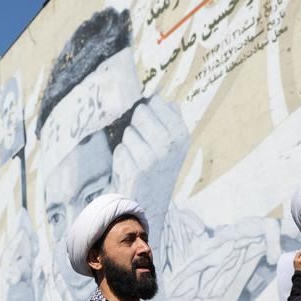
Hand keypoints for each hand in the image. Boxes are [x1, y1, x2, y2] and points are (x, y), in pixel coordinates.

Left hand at [112, 97, 187, 217]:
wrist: (152, 204)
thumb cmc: (160, 169)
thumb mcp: (174, 144)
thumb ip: (170, 117)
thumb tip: (156, 95)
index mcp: (181, 134)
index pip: (155, 101)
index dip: (147, 110)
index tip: (149, 124)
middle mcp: (169, 145)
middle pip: (140, 112)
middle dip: (136, 125)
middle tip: (142, 143)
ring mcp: (152, 158)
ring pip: (127, 132)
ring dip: (128, 144)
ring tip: (137, 159)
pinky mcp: (135, 170)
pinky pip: (119, 150)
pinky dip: (121, 158)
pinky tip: (131, 169)